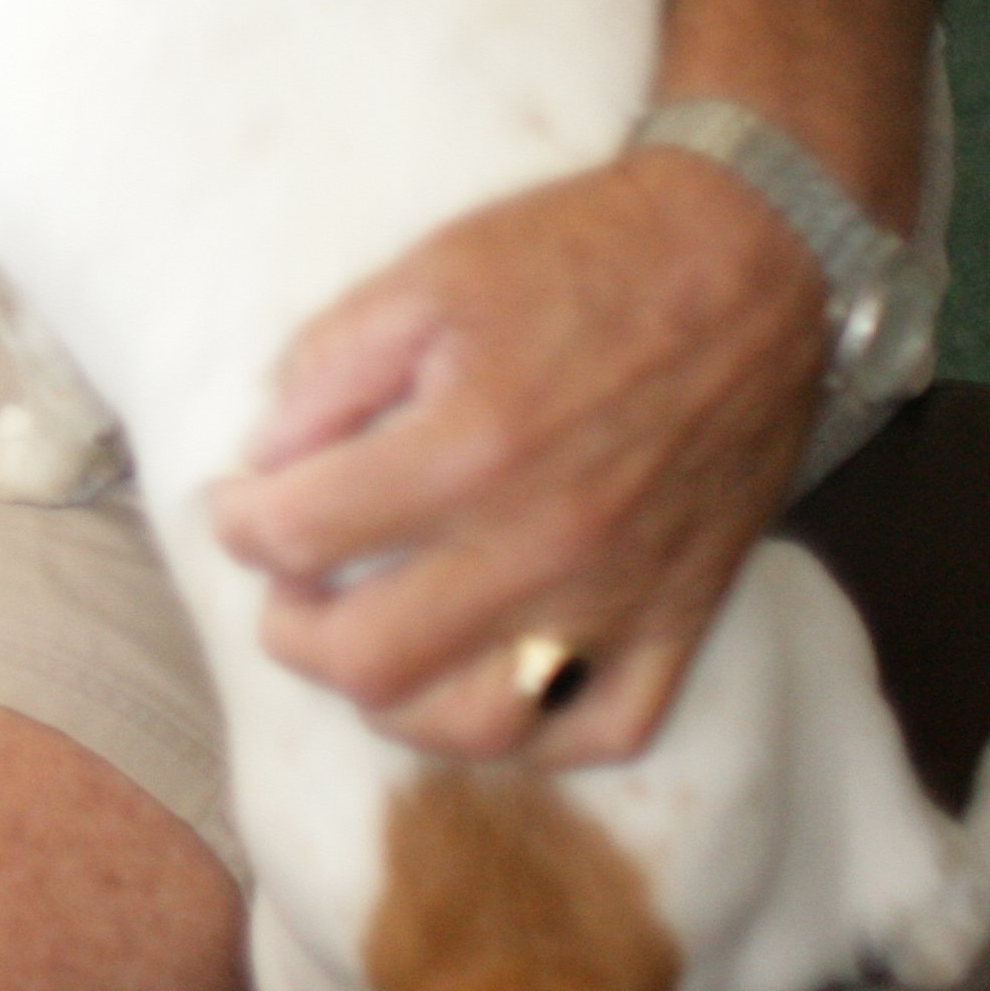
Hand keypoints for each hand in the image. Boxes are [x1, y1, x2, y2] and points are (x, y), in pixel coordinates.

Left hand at [207, 148, 829, 762]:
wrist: (752, 263)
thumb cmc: (582, 258)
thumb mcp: (427, 275)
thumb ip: (327, 369)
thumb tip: (267, 461)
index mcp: (468, 448)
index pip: (297, 539)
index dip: (238, 524)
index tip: (237, 506)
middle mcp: (542, 544)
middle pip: (368, 662)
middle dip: (293, 631)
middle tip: (289, 585)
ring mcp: (618, 596)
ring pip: (475, 725)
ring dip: (395, 698)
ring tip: (370, 639)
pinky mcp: (683, 618)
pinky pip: (600, 731)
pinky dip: (530, 731)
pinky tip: (483, 678)